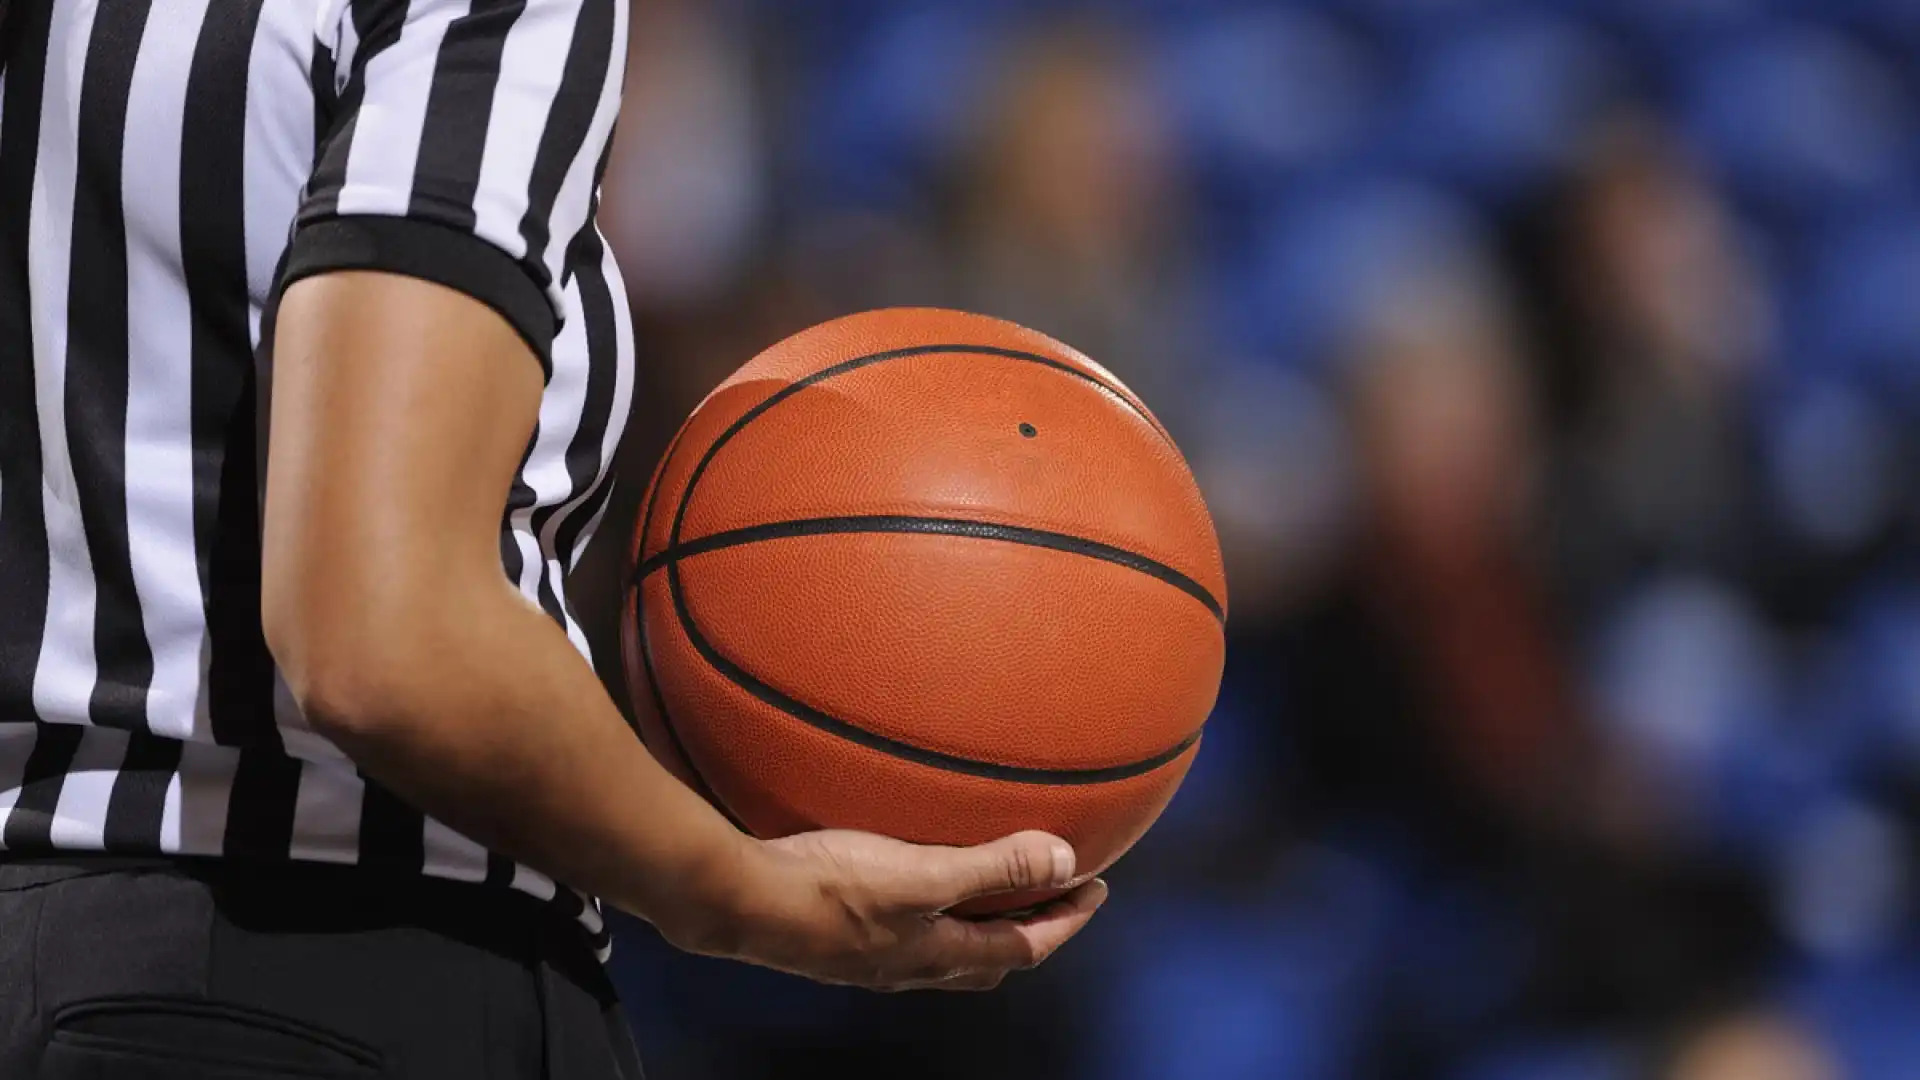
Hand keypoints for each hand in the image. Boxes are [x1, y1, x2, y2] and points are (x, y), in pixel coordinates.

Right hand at [677, 829, 1107, 991]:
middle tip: (1056, 891)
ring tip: (994, 882)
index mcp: (938, 955)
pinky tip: (916, 877)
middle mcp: (910, 966)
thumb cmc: (830, 887)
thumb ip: (993, 866)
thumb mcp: (922, 872)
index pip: (1024, 947)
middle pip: (990, 956)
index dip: (1067, 920)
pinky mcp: (841, 935)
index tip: (1098, 888)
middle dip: (1030, 927)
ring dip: (982, 918)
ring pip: (948, 946)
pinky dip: (937, 907)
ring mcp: (873, 956)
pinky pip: (910, 928)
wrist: (739, 901)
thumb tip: (1066, 862)